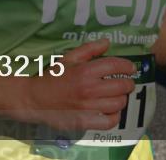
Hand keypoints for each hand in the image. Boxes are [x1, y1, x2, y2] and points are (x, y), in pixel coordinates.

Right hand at [8, 39, 135, 131]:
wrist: (34, 99)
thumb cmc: (52, 77)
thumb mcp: (68, 58)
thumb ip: (89, 49)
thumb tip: (107, 42)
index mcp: (85, 71)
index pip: (115, 66)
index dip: (127, 66)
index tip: (130, 68)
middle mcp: (89, 90)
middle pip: (121, 86)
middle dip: (128, 83)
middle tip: (125, 82)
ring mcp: (88, 108)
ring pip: (118, 104)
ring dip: (122, 98)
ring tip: (118, 95)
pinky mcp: (85, 122)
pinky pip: (109, 122)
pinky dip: (115, 116)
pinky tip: (111, 111)